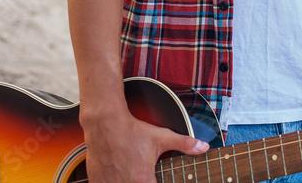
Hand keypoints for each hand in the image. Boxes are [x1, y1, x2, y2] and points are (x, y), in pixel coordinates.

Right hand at [81, 106, 208, 182]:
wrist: (106, 123)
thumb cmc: (134, 131)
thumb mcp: (162, 136)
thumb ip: (184, 144)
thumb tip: (204, 147)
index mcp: (142, 179)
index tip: (155, 178)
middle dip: (143, 182)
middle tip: (144, 175)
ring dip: (127, 182)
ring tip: (131, 174)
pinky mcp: (96, 181)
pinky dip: (113, 182)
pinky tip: (118, 175)